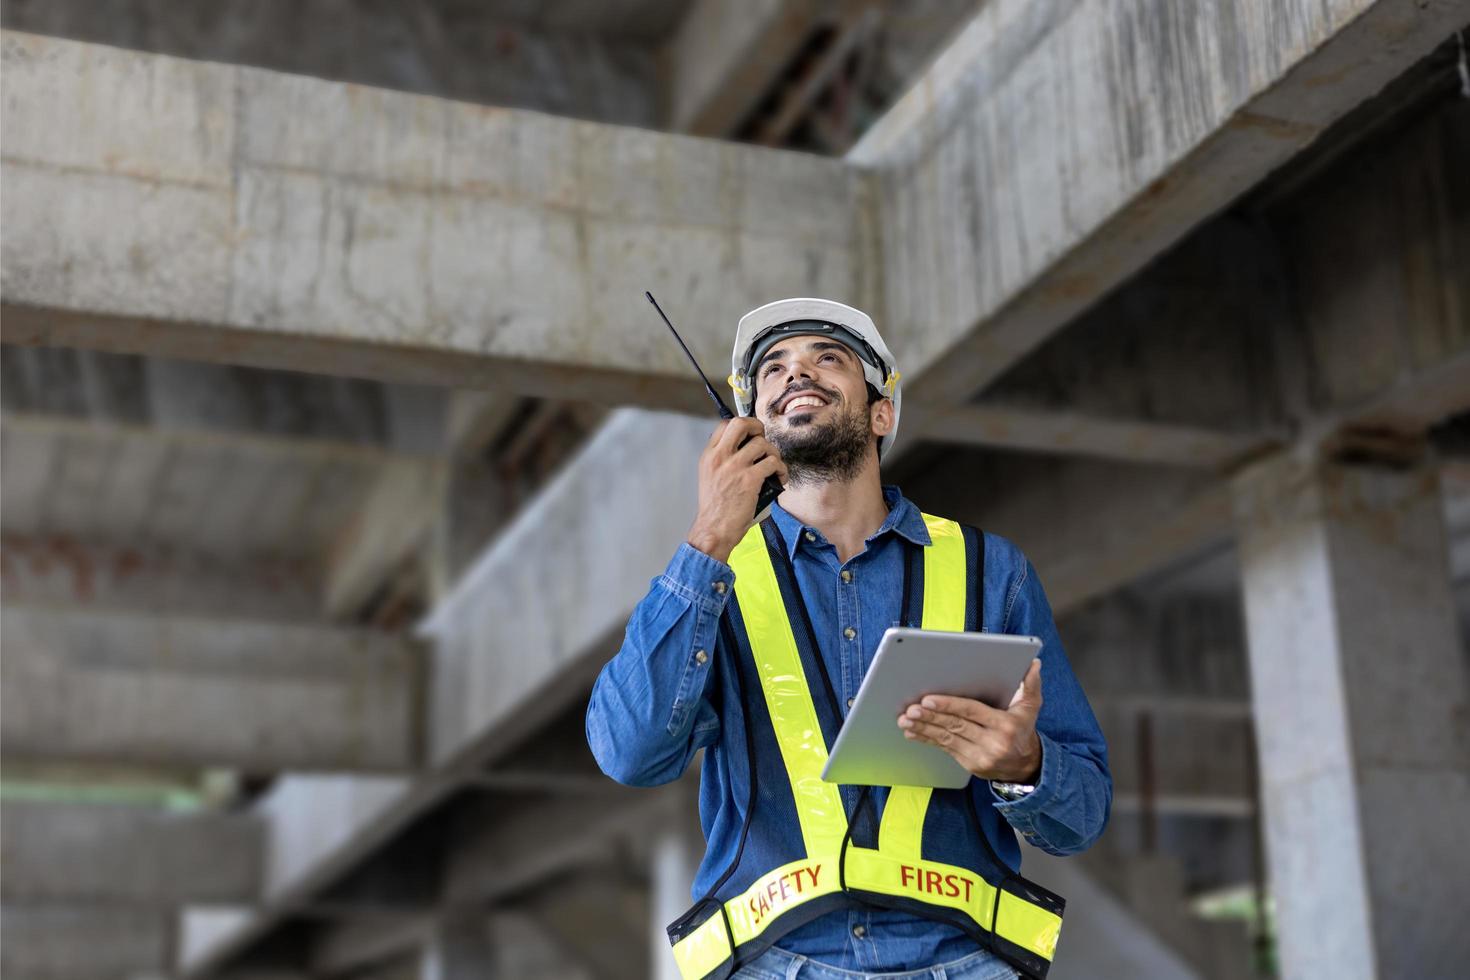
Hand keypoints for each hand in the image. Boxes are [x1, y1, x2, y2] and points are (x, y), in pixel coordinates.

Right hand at [686, 418, 787, 563]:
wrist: (713, 529)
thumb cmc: (715, 509)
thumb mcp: (710, 477)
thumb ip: (723, 461)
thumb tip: (746, 450)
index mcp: (709, 456)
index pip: (725, 425)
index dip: (742, 425)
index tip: (751, 434)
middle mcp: (720, 457)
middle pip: (741, 424)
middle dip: (757, 428)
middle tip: (763, 442)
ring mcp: (735, 467)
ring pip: (762, 444)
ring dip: (774, 454)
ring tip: (774, 466)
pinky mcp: (750, 479)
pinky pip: (773, 463)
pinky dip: (781, 470)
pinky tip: (780, 478)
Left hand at [897, 658, 1042, 782]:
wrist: (1026, 766)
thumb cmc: (1023, 730)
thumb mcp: (1031, 707)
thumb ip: (1031, 684)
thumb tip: (1034, 663)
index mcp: (1004, 725)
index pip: (972, 712)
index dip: (949, 705)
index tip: (928, 700)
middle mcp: (992, 742)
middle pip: (956, 726)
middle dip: (931, 717)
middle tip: (911, 709)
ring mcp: (980, 756)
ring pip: (947, 738)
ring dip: (924, 729)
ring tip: (905, 720)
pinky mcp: (970, 765)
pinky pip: (946, 749)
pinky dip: (928, 739)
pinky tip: (913, 733)